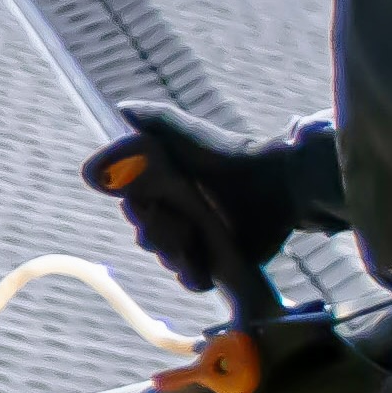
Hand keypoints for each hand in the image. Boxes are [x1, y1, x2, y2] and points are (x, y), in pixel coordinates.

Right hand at [91, 110, 341, 299]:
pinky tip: (200, 265)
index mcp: (164, 191)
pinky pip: (193, 280)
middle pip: (147, 237)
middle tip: (174, 218)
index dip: (135, 209)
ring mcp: (197, 244)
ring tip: (191, 237)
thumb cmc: (226, 154)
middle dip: (155, 231)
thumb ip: (151, 121)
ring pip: (167, 259)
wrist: (273, 181)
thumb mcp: (184, 132)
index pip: (134, 209)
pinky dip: (192, 275)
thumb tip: (118, 111)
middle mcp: (177, 218)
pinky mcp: (218, 265)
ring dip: (173, 251)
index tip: (142, 202)